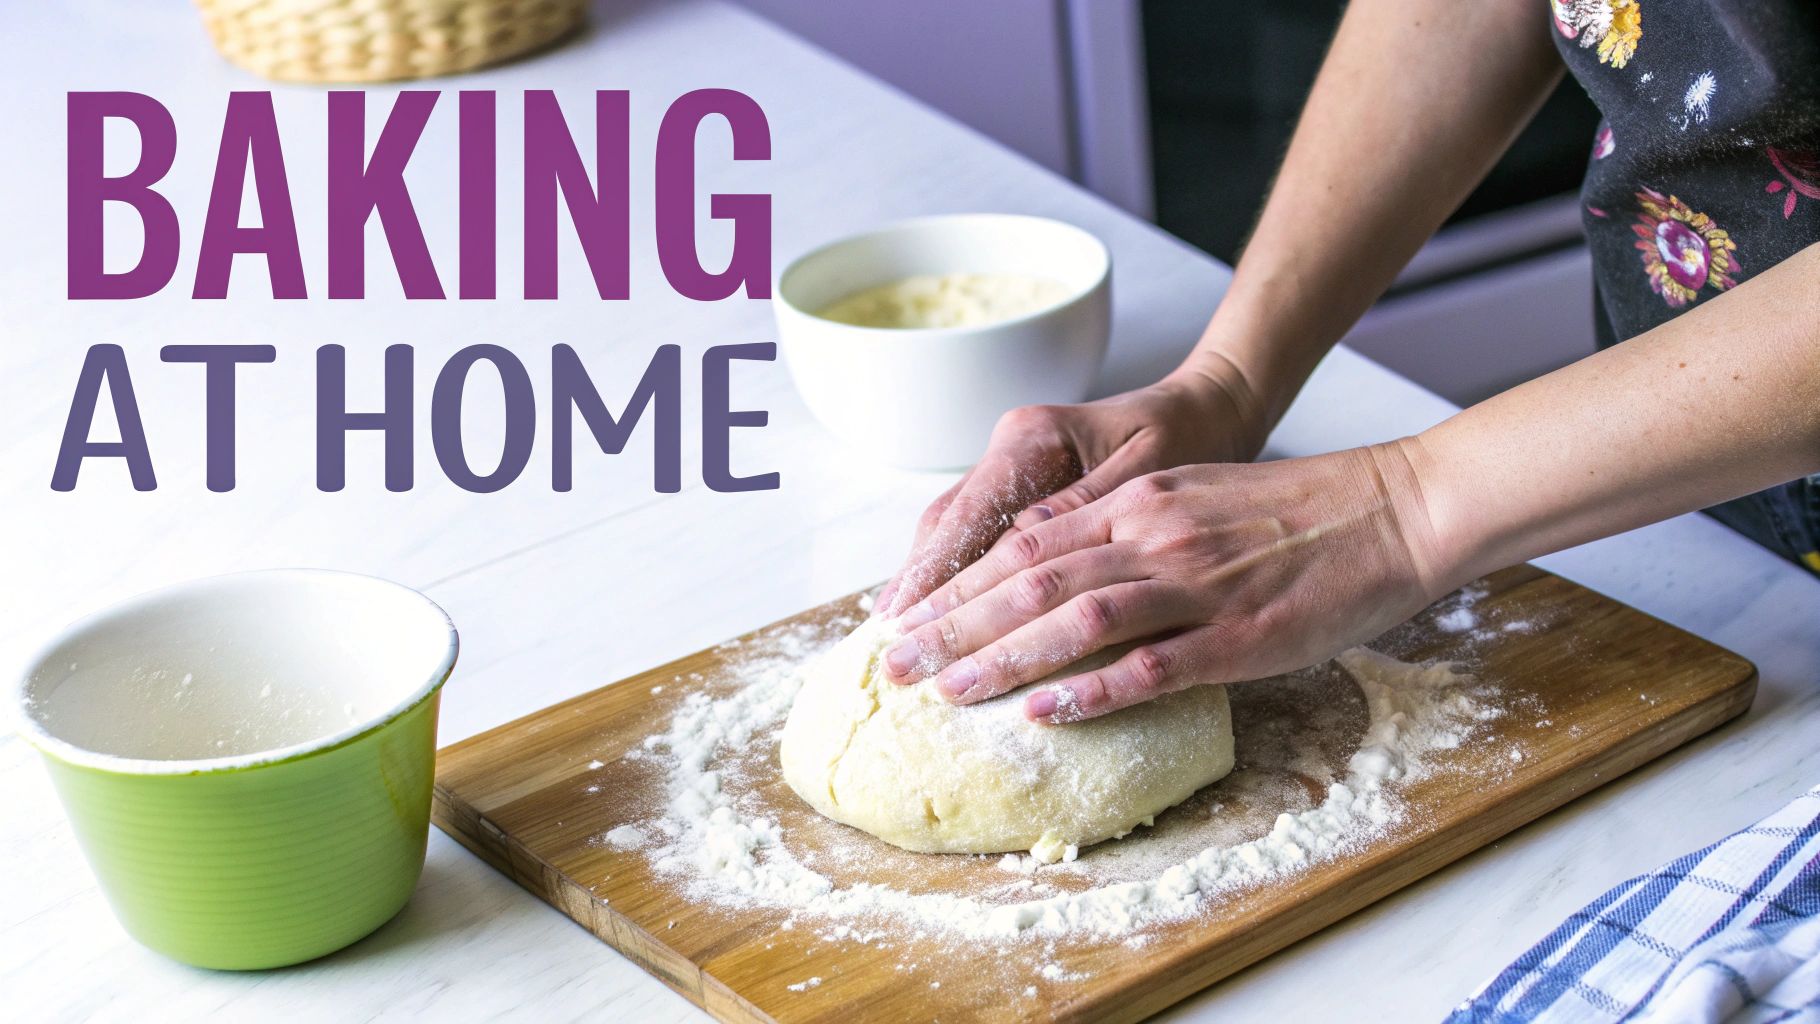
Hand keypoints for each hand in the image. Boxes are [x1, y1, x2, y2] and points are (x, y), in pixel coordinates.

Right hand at [874, 358, 1267, 618]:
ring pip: (954, 529)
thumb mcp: (1152, 468)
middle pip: (948, 523)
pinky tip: (943, 616)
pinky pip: (977, 534)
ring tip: (901, 640)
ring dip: (929, 585)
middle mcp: (1012, 447)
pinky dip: (957, 576)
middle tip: (892, 646)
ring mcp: (1012, 466)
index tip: (907, 618)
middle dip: (919, 587)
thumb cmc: (1191, 435)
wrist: (1208, 406)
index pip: (971, 512)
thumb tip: (1018, 542)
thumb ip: (1086, 502)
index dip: (936, 570)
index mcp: (1036, 438)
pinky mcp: (1023, 487)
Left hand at [877, 442, 1453, 721]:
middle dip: (954, 625)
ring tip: (949, 692)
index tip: (906, 616)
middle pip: (1030, 579)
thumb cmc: (1295, 509)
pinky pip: (1153, 666)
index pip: (1023, 542)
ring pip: (1076, 619)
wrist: (1395, 507)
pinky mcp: (1241, 635)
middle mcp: (1153, 535)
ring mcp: (1196, 585)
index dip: (956, 583)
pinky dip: (1094, 690)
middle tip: (897, 664)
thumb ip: (1119, 522)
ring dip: (1003, 658)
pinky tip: (1047, 713)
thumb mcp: (1191, 493)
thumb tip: (1045, 558)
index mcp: (1137, 502)